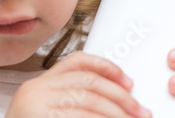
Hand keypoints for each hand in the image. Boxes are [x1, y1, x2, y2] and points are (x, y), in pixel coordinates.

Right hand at [5, 51, 151, 117]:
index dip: (107, 67)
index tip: (128, 82)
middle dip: (120, 97)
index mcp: (39, 84)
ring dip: (116, 114)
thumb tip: (117, 96)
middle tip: (139, 111)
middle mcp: (36, 90)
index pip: (78, 61)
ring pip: (89, 102)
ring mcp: (36, 107)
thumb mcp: (47, 110)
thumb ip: (73, 99)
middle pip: (89, 82)